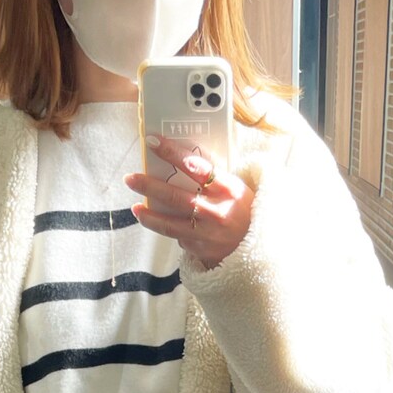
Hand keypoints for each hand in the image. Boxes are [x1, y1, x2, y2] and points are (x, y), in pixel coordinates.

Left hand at [124, 134, 254, 269]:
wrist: (261, 249)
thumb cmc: (245, 212)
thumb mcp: (238, 188)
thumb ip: (213, 176)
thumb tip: (181, 160)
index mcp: (229, 189)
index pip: (197, 166)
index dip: (172, 153)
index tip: (153, 142)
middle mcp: (217, 212)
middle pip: (176, 196)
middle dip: (149, 185)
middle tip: (131, 178)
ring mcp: (208, 234)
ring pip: (169, 224)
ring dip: (148, 215)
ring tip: (136, 208)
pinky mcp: (202, 250)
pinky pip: (179, 237)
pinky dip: (170, 229)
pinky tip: (161, 223)